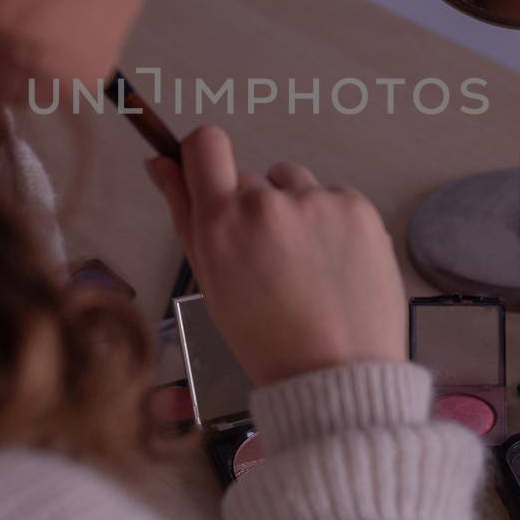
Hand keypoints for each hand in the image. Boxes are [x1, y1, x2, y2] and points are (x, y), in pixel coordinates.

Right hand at [145, 126, 406, 384]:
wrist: (337, 375)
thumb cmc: (267, 339)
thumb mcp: (210, 282)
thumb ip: (183, 214)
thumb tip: (160, 163)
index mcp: (222, 223)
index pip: (205, 144)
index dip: (204, 156)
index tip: (211, 177)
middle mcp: (268, 203)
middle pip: (252, 179)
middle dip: (254, 210)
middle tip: (269, 263)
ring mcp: (317, 203)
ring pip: (294, 184)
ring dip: (295, 211)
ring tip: (306, 266)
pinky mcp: (358, 208)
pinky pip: (333, 197)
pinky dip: (332, 223)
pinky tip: (334, 265)